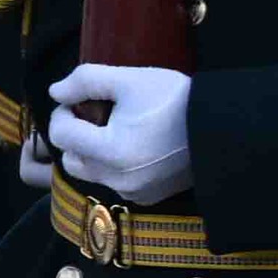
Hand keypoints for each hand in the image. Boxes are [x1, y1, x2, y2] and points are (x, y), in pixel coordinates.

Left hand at [44, 61, 192, 203]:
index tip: (78, 101)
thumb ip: (86, 81)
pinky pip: (116, 182)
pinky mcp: (149, 197)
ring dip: (94, 151)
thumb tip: (55, 91)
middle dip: (75, 136)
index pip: (60, 135)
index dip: (63, 113)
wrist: (223, 126)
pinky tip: (134, 144)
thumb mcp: (131, 80)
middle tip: (94, 115)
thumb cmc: (176, 100)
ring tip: (117, 128)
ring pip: (93, 172)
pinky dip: (115, 165)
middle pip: (72, 159)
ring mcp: (135, 192)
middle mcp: (119, 180)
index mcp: (111, 152)